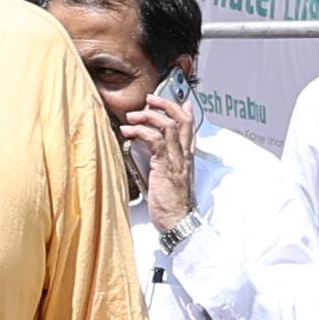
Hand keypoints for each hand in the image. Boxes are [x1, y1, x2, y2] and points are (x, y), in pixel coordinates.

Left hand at [115, 90, 195, 232]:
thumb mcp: (170, 181)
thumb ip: (164, 165)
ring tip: (132, 115)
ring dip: (148, 115)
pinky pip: (154, 139)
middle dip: (166, 104)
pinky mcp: (165, 165)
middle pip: (182, 119)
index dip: (184, 111)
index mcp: (187, 158)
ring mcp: (176, 159)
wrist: (178, 221)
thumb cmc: (172, 206)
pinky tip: (128, 131)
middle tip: (151, 99)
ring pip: (168, 124)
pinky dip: (140, 131)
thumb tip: (153, 154)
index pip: (190, 128)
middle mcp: (184, 155)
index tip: (179, 101)